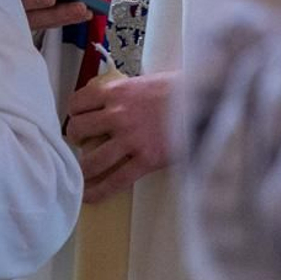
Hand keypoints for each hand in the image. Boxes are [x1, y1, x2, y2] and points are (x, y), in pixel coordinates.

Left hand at [65, 71, 177, 202]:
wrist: (207, 101)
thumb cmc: (179, 89)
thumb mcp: (144, 82)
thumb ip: (124, 93)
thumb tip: (109, 102)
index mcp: (116, 91)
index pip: (77, 102)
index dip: (74, 113)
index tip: (77, 118)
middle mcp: (117, 114)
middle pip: (78, 129)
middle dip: (75, 138)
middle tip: (80, 144)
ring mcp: (131, 138)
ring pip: (92, 158)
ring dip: (83, 167)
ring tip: (82, 172)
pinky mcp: (147, 159)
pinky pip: (116, 180)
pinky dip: (99, 191)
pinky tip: (89, 197)